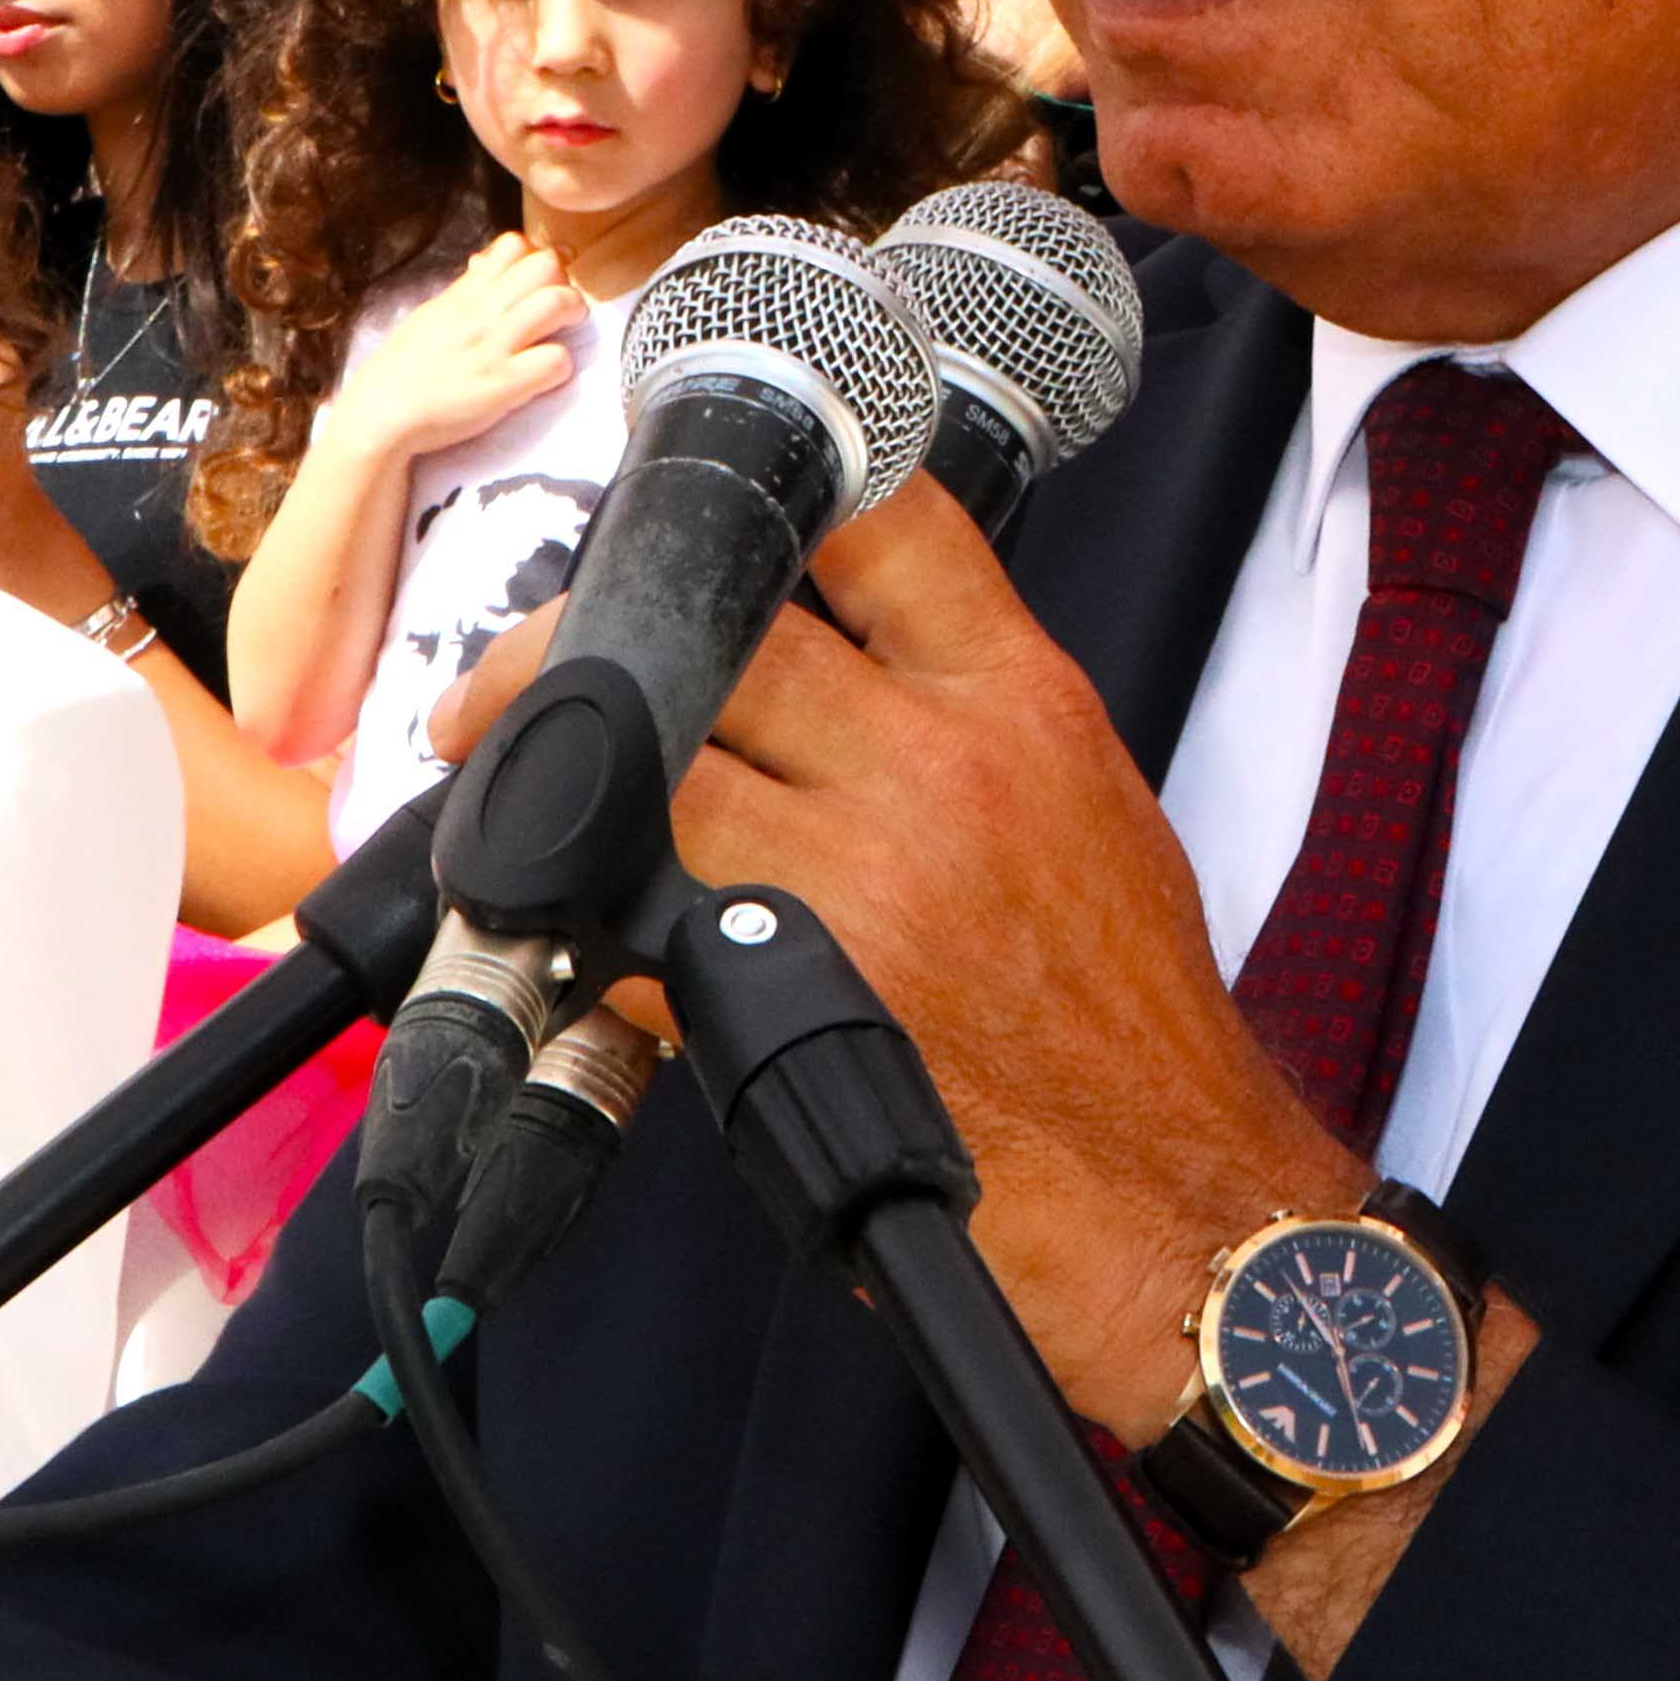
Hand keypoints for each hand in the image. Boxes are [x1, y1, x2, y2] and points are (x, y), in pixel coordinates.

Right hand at [323, 236, 580, 468]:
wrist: (380, 415)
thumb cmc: (403, 370)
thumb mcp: (430, 316)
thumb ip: (462, 291)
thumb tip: (483, 264)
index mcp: (462, 296)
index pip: (512, 246)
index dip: (535, 259)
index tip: (536, 283)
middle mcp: (480, 314)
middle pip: (543, 265)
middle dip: (562, 281)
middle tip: (559, 307)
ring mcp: (493, 348)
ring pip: (556, 302)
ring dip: (572, 313)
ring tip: (565, 332)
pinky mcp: (503, 385)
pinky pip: (555, 360)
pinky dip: (561, 366)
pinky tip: (547, 375)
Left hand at [427, 482, 1342, 1443]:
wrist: (1168, 1186)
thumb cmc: (1131, 1017)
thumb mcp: (1093, 799)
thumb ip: (967, 706)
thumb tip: (835, 648)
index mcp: (1019, 704)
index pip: (880, 522)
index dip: (765, 494)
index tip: (690, 510)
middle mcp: (937, 769)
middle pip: (725, 629)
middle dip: (601, 630)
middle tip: (532, 661)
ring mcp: (858, 878)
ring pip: (656, 762)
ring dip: (563, 767)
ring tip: (511, 774)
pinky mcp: (784, 996)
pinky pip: (634, 918)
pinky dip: (583, 910)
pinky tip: (569, 913)